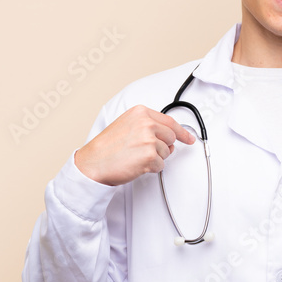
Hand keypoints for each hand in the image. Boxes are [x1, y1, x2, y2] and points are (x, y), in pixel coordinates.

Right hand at [74, 104, 195, 185]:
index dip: (182, 132)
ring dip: (154, 158)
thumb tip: (167, 134)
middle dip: (163, 147)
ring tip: (135, 157)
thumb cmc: (106, 147)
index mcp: (140, 113)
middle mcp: (146, 123)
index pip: (170, 122)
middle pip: (171, 137)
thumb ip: (147, 124)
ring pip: (166, 153)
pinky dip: (151, 168)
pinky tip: (136, 164)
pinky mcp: (150, 156)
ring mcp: (149, 139)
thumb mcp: (126, 125)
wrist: (93, 163)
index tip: (189, 138)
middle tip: (146, 152)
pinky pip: (160, 165)